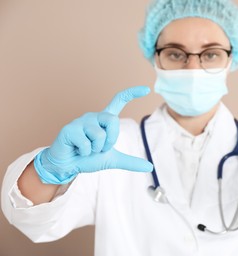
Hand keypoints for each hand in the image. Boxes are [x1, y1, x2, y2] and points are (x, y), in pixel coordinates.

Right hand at [34, 86, 153, 183]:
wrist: (68, 166)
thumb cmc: (88, 158)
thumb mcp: (112, 159)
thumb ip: (131, 162)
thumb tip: (150, 166)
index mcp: (104, 120)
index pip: (119, 100)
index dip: (132, 94)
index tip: (146, 90)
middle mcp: (93, 117)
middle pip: (113, 120)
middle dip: (110, 140)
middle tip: (99, 148)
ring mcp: (80, 122)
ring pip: (99, 135)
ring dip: (95, 149)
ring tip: (86, 149)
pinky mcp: (69, 130)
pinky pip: (86, 144)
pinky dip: (85, 153)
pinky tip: (77, 150)